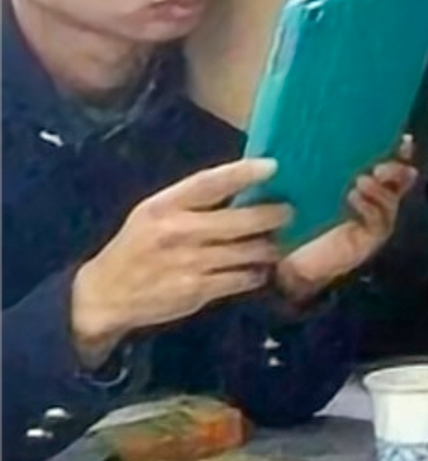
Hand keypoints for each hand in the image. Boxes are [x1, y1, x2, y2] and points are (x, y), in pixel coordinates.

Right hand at [70, 158, 291, 363]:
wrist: (104, 295)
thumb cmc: (138, 247)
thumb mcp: (153, 215)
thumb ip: (192, 202)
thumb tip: (245, 185)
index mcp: (163, 206)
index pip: (208, 183)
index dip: (242, 173)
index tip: (273, 166)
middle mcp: (176, 231)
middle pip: (240, 219)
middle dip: (272, 215)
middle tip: (290, 211)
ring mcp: (188, 262)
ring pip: (249, 251)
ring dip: (269, 247)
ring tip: (277, 243)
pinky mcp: (197, 290)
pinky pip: (243, 278)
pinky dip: (257, 273)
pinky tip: (259, 270)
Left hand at [275, 138, 418, 306]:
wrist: (285, 263)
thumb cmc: (289, 220)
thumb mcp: (299, 186)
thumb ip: (309, 164)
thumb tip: (303, 130)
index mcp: (361, 182)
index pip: (388, 161)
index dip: (399, 150)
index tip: (402, 137)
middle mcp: (374, 200)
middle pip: (401, 179)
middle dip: (397, 168)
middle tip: (381, 164)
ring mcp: (375, 221)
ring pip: (391, 199)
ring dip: (380, 188)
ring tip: (363, 179)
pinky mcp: (369, 240)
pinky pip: (379, 221)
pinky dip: (369, 206)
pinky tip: (354, 196)